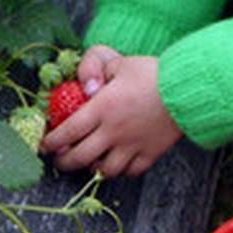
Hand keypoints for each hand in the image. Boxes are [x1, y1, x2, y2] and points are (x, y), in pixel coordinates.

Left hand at [42, 50, 182, 177]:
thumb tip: (84, 88)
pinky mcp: (150, 154)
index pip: (67, 132)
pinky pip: (130, 171)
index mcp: (102, 108)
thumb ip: (94, 68)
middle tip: (60, 159)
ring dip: (92, 168)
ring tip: (89, 161)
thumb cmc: (153, 73)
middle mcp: (113, 131)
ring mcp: (132, 146)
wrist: (189, 89)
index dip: (51, 142)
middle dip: (64, 161)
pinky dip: (120, 171)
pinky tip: (116, 163)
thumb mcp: (119, 61)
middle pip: (79, 157)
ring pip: (104, 170)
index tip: (44, 145)